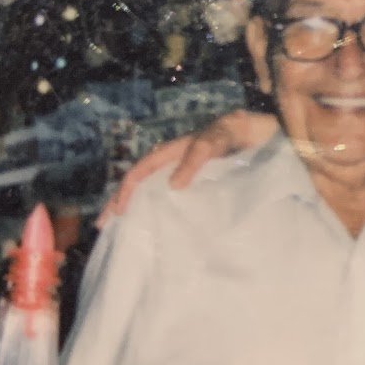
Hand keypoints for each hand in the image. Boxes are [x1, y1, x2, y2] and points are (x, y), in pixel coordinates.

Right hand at [97, 112, 276, 225]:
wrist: (261, 132)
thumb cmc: (236, 133)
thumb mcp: (215, 141)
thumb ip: (195, 159)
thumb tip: (172, 186)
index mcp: (171, 152)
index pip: (139, 171)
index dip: (125, 191)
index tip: (116, 214)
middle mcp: (173, 165)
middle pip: (139, 184)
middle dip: (120, 203)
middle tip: (104, 227)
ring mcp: (184, 176)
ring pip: (153, 193)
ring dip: (137, 210)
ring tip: (124, 233)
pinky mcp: (198, 187)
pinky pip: (173, 201)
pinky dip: (160, 213)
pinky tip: (159, 231)